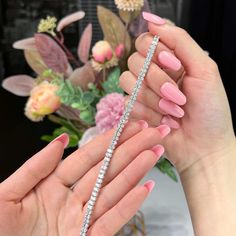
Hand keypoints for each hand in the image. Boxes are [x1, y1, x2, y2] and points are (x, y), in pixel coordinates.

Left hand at [0, 122, 168, 235]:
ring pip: (115, 189)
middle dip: (132, 149)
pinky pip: (112, 221)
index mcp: (52, 185)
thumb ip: (35, 167)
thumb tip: (61, 140)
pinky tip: (146, 187)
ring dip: (137, 170)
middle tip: (153, 133)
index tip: (128, 126)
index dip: (109, 140)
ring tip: (155, 152)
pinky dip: (130, 205)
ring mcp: (82, 220)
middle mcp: (72, 199)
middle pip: (107, 169)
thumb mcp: (7, 195)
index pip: (87, 156)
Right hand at [120, 20, 234, 172]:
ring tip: (174, 112)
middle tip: (179, 96)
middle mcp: (152, 73)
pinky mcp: (134, 111)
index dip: (157, 52)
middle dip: (159, 81)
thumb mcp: (204, 69)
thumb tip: (152, 20)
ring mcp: (141, 92)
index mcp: (168, 60)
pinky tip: (165, 122)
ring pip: (129, 82)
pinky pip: (129, 103)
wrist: (204, 145)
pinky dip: (150, 113)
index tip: (177, 66)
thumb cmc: (210, 110)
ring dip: (155, 100)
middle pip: (135, 61)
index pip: (145, 41)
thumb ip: (180, 40)